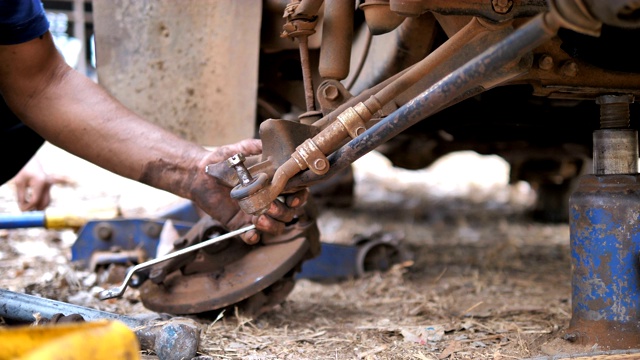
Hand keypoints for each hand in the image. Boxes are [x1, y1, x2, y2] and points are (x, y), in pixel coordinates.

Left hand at [12, 157, 51, 210]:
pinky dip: (42, 202)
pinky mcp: (50, 186)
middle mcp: (48, 184)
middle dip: (35, 209)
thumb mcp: (19, 183)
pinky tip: (35, 205)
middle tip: (26, 211)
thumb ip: (21, 196)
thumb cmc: (24, 171)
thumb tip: (23, 210)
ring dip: (39, 206)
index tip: (21, 210)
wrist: (31, 162)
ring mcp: (50, 185)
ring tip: (29, 208)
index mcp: (40, 182)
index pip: (35, 200)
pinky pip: (47, 197)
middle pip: (44, 203)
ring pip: (47, 201)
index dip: (28, 207)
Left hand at [190, 139, 309, 244]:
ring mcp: (255, 213)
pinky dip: (253, 237)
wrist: (199, 173)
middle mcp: (268, 200)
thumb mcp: (238, 150)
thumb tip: (267, 144)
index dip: (299, 198)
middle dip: (283, 212)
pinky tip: (251, 233)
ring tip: (259, 219)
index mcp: (273, 184)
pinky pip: (251, 237)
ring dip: (272, 225)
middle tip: (270, 206)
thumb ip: (253, 146)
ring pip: (275, 226)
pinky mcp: (239, 224)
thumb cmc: (221, 161)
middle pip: (288, 213)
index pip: (296, 193)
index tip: (292, 198)